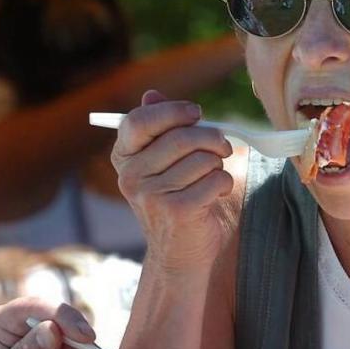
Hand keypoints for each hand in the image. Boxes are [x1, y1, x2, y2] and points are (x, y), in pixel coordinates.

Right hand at [112, 90, 234, 267]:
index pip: (140, 120)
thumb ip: (160, 130)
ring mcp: (152, 195)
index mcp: (124, 158)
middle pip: (182, 137)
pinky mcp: (178, 210)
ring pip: (203, 159)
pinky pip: (216, 179)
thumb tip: (151, 94)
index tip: (196, 114)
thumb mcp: (164, 164)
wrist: (180, 254)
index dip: (173, 111)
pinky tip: (216, 194)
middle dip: (212, 139)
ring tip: (212, 178)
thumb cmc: (177, 200)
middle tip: (222, 148)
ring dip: (219, 166)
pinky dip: (225, 184)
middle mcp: (132, 176)